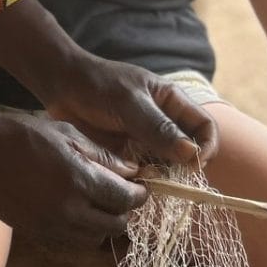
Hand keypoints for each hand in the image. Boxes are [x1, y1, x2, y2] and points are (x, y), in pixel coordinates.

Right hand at [0, 77, 139, 245]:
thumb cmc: (24, 135)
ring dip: (101, 225)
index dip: (138, 195)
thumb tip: (132, 171)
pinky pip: (69, 241)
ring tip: (96, 207)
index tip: (139, 188)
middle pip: (115, 224)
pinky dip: (78, 231)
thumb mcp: (68, 135)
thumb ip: (102, 156)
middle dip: (123, 212)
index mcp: (81, 180)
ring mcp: (52, 224)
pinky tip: (72, 212)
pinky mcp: (36, 232)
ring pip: (93, 238)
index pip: (126, 199)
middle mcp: (70, 208)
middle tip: (120, 198)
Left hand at [41, 54, 214, 171]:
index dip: (207, 145)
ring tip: (149, 180)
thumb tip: (191, 153)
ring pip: (167, 164)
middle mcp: (164, 122)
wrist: (60, 87)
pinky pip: (144, 171)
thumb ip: (157, 127)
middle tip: (170, 178)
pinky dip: (144, 179)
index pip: (205, 126)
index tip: (194, 161)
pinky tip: (133, 181)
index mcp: (172, 102)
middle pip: (188, 150)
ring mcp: (146, 139)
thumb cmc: (96, 86)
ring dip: (163, 176)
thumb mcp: (128, 102)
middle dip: (184, 166)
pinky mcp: (127, 153)